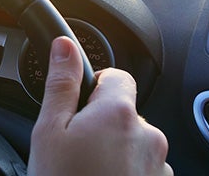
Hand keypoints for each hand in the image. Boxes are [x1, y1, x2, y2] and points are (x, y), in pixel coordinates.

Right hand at [28, 37, 170, 175]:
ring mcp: (159, 167)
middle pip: (125, 113)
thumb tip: (65, 45)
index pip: (116, 75)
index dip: (93, 87)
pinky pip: (144, 171)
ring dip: (115, 153)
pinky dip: (125, 175)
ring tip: (86, 174)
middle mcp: (149, 136)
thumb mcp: (49, 133)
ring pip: (135, 145)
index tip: (77, 108)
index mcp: (119, 113)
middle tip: (74, 150)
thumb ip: (62, 84)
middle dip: (102, 125)